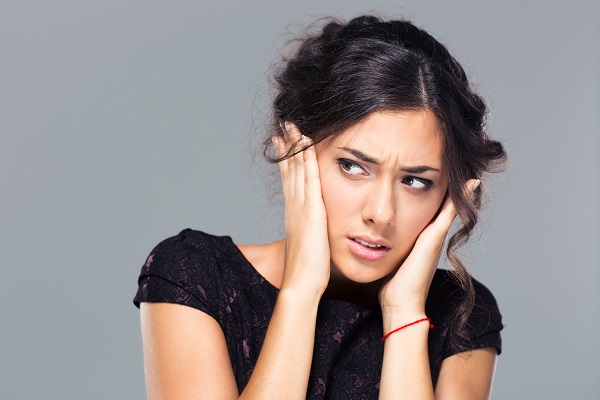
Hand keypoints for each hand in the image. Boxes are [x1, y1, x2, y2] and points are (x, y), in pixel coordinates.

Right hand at [272, 123, 329, 296]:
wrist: (303, 283)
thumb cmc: (309, 271)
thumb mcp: (310, 245)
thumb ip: (312, 233)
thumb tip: (317, 231)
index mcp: (295, 213)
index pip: (290, 179)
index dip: (286, 160)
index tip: (283, 142)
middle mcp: (294, 205)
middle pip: (289, 169)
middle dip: (286, 146)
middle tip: (283, 125)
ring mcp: (301, 205)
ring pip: (296, 168)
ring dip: (294, 145)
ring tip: (290, 124)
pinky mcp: (311, 208)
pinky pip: (309, 176)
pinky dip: (306, 157)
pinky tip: (306, 140)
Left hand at [378, 179, 479, 318]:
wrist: (401, 303)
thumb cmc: (392, 286)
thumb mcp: (390, 260)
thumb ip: (388, 250)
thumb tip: (373, 244)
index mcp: (421, 238)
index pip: (430, 210)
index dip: (433, 192)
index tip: (438, 172)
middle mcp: (431, 235)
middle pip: (444, 204)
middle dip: (451, 185)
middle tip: (458, 163)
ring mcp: (435, 236)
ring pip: (450, 205)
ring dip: (459, 187)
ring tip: (468, 166)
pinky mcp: (435, 237)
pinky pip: (450, 212)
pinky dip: (460, 196)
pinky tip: (471, 181)